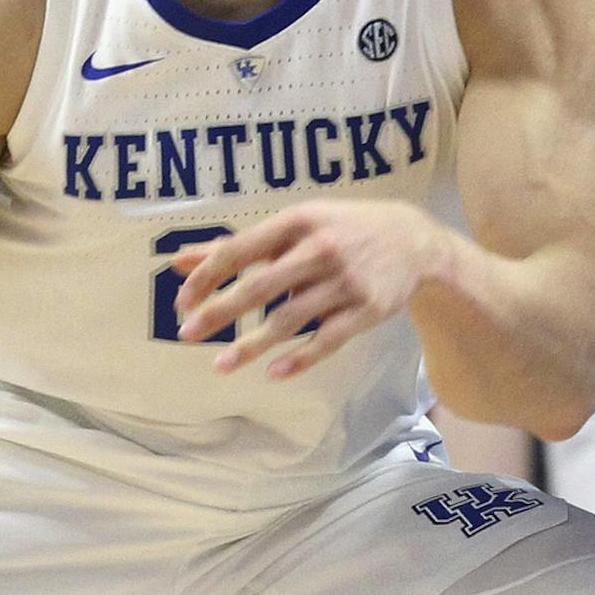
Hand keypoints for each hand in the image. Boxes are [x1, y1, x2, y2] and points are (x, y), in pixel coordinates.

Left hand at [170, 202, 449, 379]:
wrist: (413, 240)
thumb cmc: (341, 230)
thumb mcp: (295, 227)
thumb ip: (239, 247)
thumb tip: (180, 263)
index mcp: (299, 222)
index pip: (242, 249)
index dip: (208, 276)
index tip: (183, 301)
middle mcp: (321, 249)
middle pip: (261, 286)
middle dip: (220, 311)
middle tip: (187, 333)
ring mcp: (346, 282)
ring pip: (291, 319)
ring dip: (252, 344)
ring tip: (220, 365)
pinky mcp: (367, 310)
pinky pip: (328, 339)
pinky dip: (301, 358)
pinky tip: (273, 372)